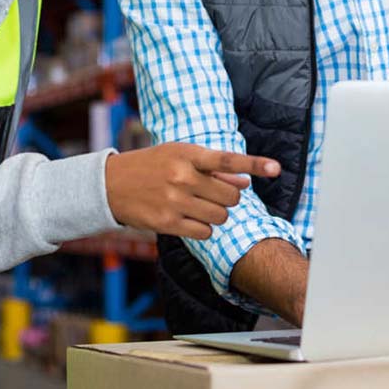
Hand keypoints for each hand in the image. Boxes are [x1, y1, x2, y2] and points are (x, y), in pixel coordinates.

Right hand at [104, 143, 280, 239]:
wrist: (111, 184)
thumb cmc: (152, 166)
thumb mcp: (180, 157)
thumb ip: (213, 169)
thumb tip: (245, 183)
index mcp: (188, 155)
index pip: (228, 160)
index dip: (255, 164)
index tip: (277, 168)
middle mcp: (182, 177)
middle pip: (230, 197)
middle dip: (228, 199)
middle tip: (213, 195)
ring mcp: (175, 201)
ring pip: (221, 217)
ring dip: (217, 215)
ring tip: (199, 206)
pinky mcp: (167, 223)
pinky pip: (205, 233)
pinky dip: (204, 229)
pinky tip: (190, 219)